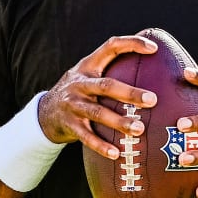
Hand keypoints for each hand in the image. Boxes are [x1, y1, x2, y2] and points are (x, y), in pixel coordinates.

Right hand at [37, 35, 158, 158]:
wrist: (44, 112)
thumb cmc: (80, 90)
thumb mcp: (89, 74)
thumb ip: (112, 68)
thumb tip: (153, 60)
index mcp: (89, 65)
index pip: (111, 46)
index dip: (131, 44)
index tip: (153, 48)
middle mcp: (80, 83)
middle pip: (106, 86)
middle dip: (130, 93)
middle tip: (152, 100)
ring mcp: (73, 104)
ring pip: (98, 113)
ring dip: (119, 122)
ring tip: (139, 130)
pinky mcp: (69, 124)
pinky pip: (87, 136)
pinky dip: (101, 146)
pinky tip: (116, 154)